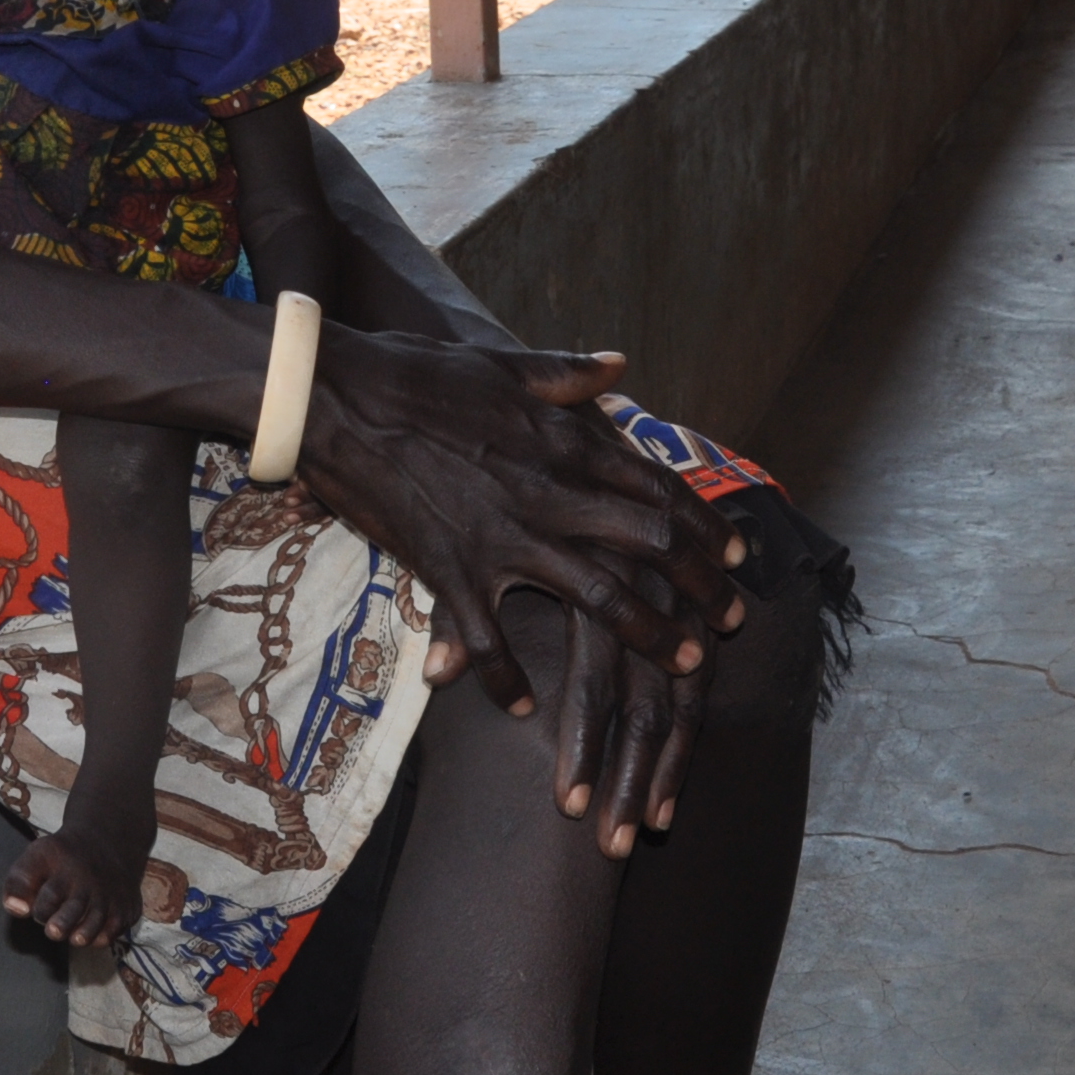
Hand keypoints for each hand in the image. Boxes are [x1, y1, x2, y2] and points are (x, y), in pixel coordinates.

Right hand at [294, 334, 745, 853]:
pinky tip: (524, 711)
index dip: (707, 525)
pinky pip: (489, 641)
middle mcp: (550, 492)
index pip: (660, 488)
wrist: (337, 396)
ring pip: (600, 597)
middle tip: (730, 622)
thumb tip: (619, 365)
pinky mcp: (451, 571)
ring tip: (683, 665)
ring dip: (649, 637)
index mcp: (566, 442)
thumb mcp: (504, 364)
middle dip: (701, 587)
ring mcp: (504, 536)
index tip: (738, 554)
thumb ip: (568, 375)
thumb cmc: (419, 372)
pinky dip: (506, 681)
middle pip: (652, 545)